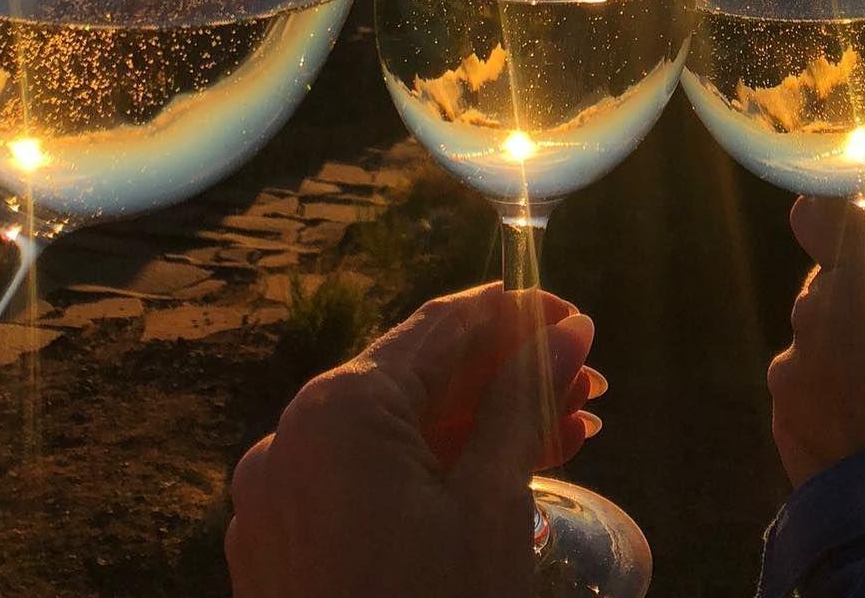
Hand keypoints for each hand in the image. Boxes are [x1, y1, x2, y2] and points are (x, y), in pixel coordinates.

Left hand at [226, 283, 603, 597]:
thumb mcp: (493, 504)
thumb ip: (524, 401)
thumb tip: (567, 331)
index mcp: (335, 412)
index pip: (441, 329)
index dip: (519, 315)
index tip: (580, 320)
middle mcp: (289, 440)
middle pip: (417, 381)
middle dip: (508, 377)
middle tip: (587, 383)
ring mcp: (276, 499)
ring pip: (394, 437)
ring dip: (479, 428)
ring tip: (568, 432)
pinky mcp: (281, 550)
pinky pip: (363, 485)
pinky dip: (429, 474)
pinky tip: (502, 477)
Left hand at [768, 184, 864, 487]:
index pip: (818, 211)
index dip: (837, 225)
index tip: (862, 244)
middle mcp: (818, 306)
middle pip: (823, 285)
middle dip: (853, 302)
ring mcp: (794, 366)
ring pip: (813, 340)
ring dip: (840, 356)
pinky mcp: (783, 418)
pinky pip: (802, 391)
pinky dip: (829, 402)